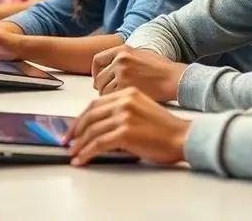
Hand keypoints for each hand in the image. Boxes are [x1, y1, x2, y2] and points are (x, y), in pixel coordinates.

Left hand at [65, 88, 190, 166]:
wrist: (183, 136)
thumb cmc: (166, 128)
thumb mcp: (142, 110)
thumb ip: (122, 112)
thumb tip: (100, 127)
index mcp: (127, 93)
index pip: (95, 104)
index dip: (81, 118)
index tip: (74, 129)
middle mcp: (124, 101)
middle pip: (90, 115)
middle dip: (75, 130)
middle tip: (68, 142)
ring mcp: (124, 116)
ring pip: (92, 131)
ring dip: (79, 144)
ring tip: (73, 154)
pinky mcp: (125, 132)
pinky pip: (98, 144)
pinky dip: (86, 153)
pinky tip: (82, 159)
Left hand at [92, 46, 185, 101]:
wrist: (173, 79)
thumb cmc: (160, 70)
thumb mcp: (140, 55)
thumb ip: (122, 59)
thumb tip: (105, 72)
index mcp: (122, 50)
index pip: (98, 60)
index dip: (95, 73)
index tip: (98, 81)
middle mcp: (120, 59)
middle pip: (99, 78)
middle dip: (101, 89)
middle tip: (107, 96)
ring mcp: (122, 73)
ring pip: (103, 89)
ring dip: (108, 97)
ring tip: (119, 100)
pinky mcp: (126, 87)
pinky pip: (111, 97)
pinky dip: (114, 102)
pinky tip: (123, 103)